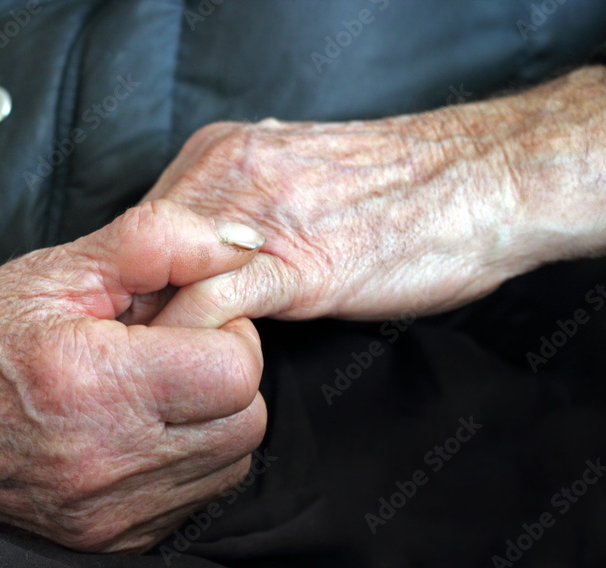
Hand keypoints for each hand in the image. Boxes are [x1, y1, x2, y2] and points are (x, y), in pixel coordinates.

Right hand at [0, 200, 267, 552]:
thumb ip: (156, 244)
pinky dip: (181, 463)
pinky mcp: (101, 543)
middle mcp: (102, 464)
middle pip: (245, 422)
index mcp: (92, 385)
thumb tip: (241, 244)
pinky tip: (132, 430)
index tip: (179, 317)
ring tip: (146, 388)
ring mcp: (102, 516)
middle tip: (167, 349)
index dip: (223, 332)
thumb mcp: (53, 270)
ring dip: (208, 420)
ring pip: (227, 465)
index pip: (238, 371)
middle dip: (223, 374)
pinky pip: (189, 501)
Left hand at [143, 66, 605, 327]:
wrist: (484, 180)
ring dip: (147, 334)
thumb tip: (198, 264)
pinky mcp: (294, 264)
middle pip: (135, 252)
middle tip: (121, 361)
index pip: (137, 225)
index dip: (126, 285)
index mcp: (221, 152)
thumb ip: (237, 216)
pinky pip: (212, 305)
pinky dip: (191, 342)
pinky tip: (193, 372)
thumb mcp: (293, 185)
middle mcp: (225, 173)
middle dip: (128, 312)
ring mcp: (256, 216)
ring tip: (146, 378)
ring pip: (161, 278)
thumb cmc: (396, 194)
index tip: (124, 330)